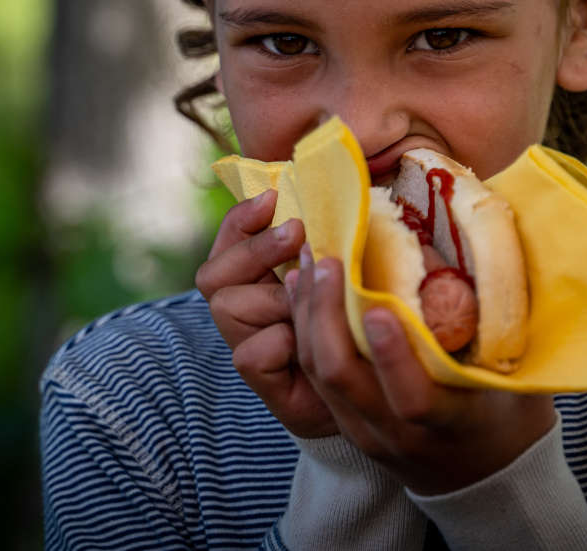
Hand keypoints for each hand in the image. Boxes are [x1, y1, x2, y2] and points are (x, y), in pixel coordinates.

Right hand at [195, 191, 337, 437]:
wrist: (375, 388)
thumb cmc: (357, 322)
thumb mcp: (341, 275)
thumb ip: (322, 245)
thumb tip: (324, 201)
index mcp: (257, 279)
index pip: (228, 241)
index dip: (241, 218)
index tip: (272, 197)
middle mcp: (243, 311)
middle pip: (212, 274)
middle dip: (256, 248)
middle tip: (297, 233)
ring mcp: (247, 346)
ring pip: (228, 306)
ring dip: (275, 298)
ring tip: (312, 303)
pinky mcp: (259, 381)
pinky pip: (251, 352)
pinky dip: (283, 342)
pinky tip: (310, 344)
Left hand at [288, 251, 555, 494]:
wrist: (484, 474)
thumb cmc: (506, 410)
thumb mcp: (509, 374)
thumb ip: (480, 320)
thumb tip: (433, 250)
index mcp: (450, 424)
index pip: (413, 400)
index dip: (392, 356)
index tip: (379, 310)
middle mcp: (399, 434)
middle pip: (343, 378)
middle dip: (327, 313)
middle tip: (330, 260)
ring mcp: (367, 433)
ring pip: (320, 374)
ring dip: (308, 314)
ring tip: (310, 262)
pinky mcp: (347, 426)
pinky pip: (314, 377)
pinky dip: (304, 330)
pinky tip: (301, 291)